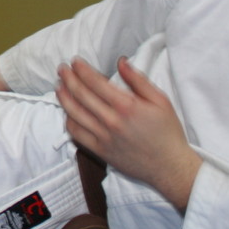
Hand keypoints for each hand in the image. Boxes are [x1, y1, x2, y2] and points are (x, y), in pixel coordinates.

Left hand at [55, 57, 201, 210]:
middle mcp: (111, 121)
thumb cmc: (167, 132)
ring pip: (74, 114)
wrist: (169, 166)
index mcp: (126, 106)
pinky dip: (68, 121)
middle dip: (69, 79)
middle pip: (81, 95)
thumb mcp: (160, 100)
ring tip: (58, 86)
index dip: (82, 70)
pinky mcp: (100, 151)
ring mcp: (103, 137)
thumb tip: (121, 62)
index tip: (75, 62)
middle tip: (62, 69)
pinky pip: (77, 134)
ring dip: (63, 97)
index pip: (96, 83)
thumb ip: (138, 80)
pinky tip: (67, 112)